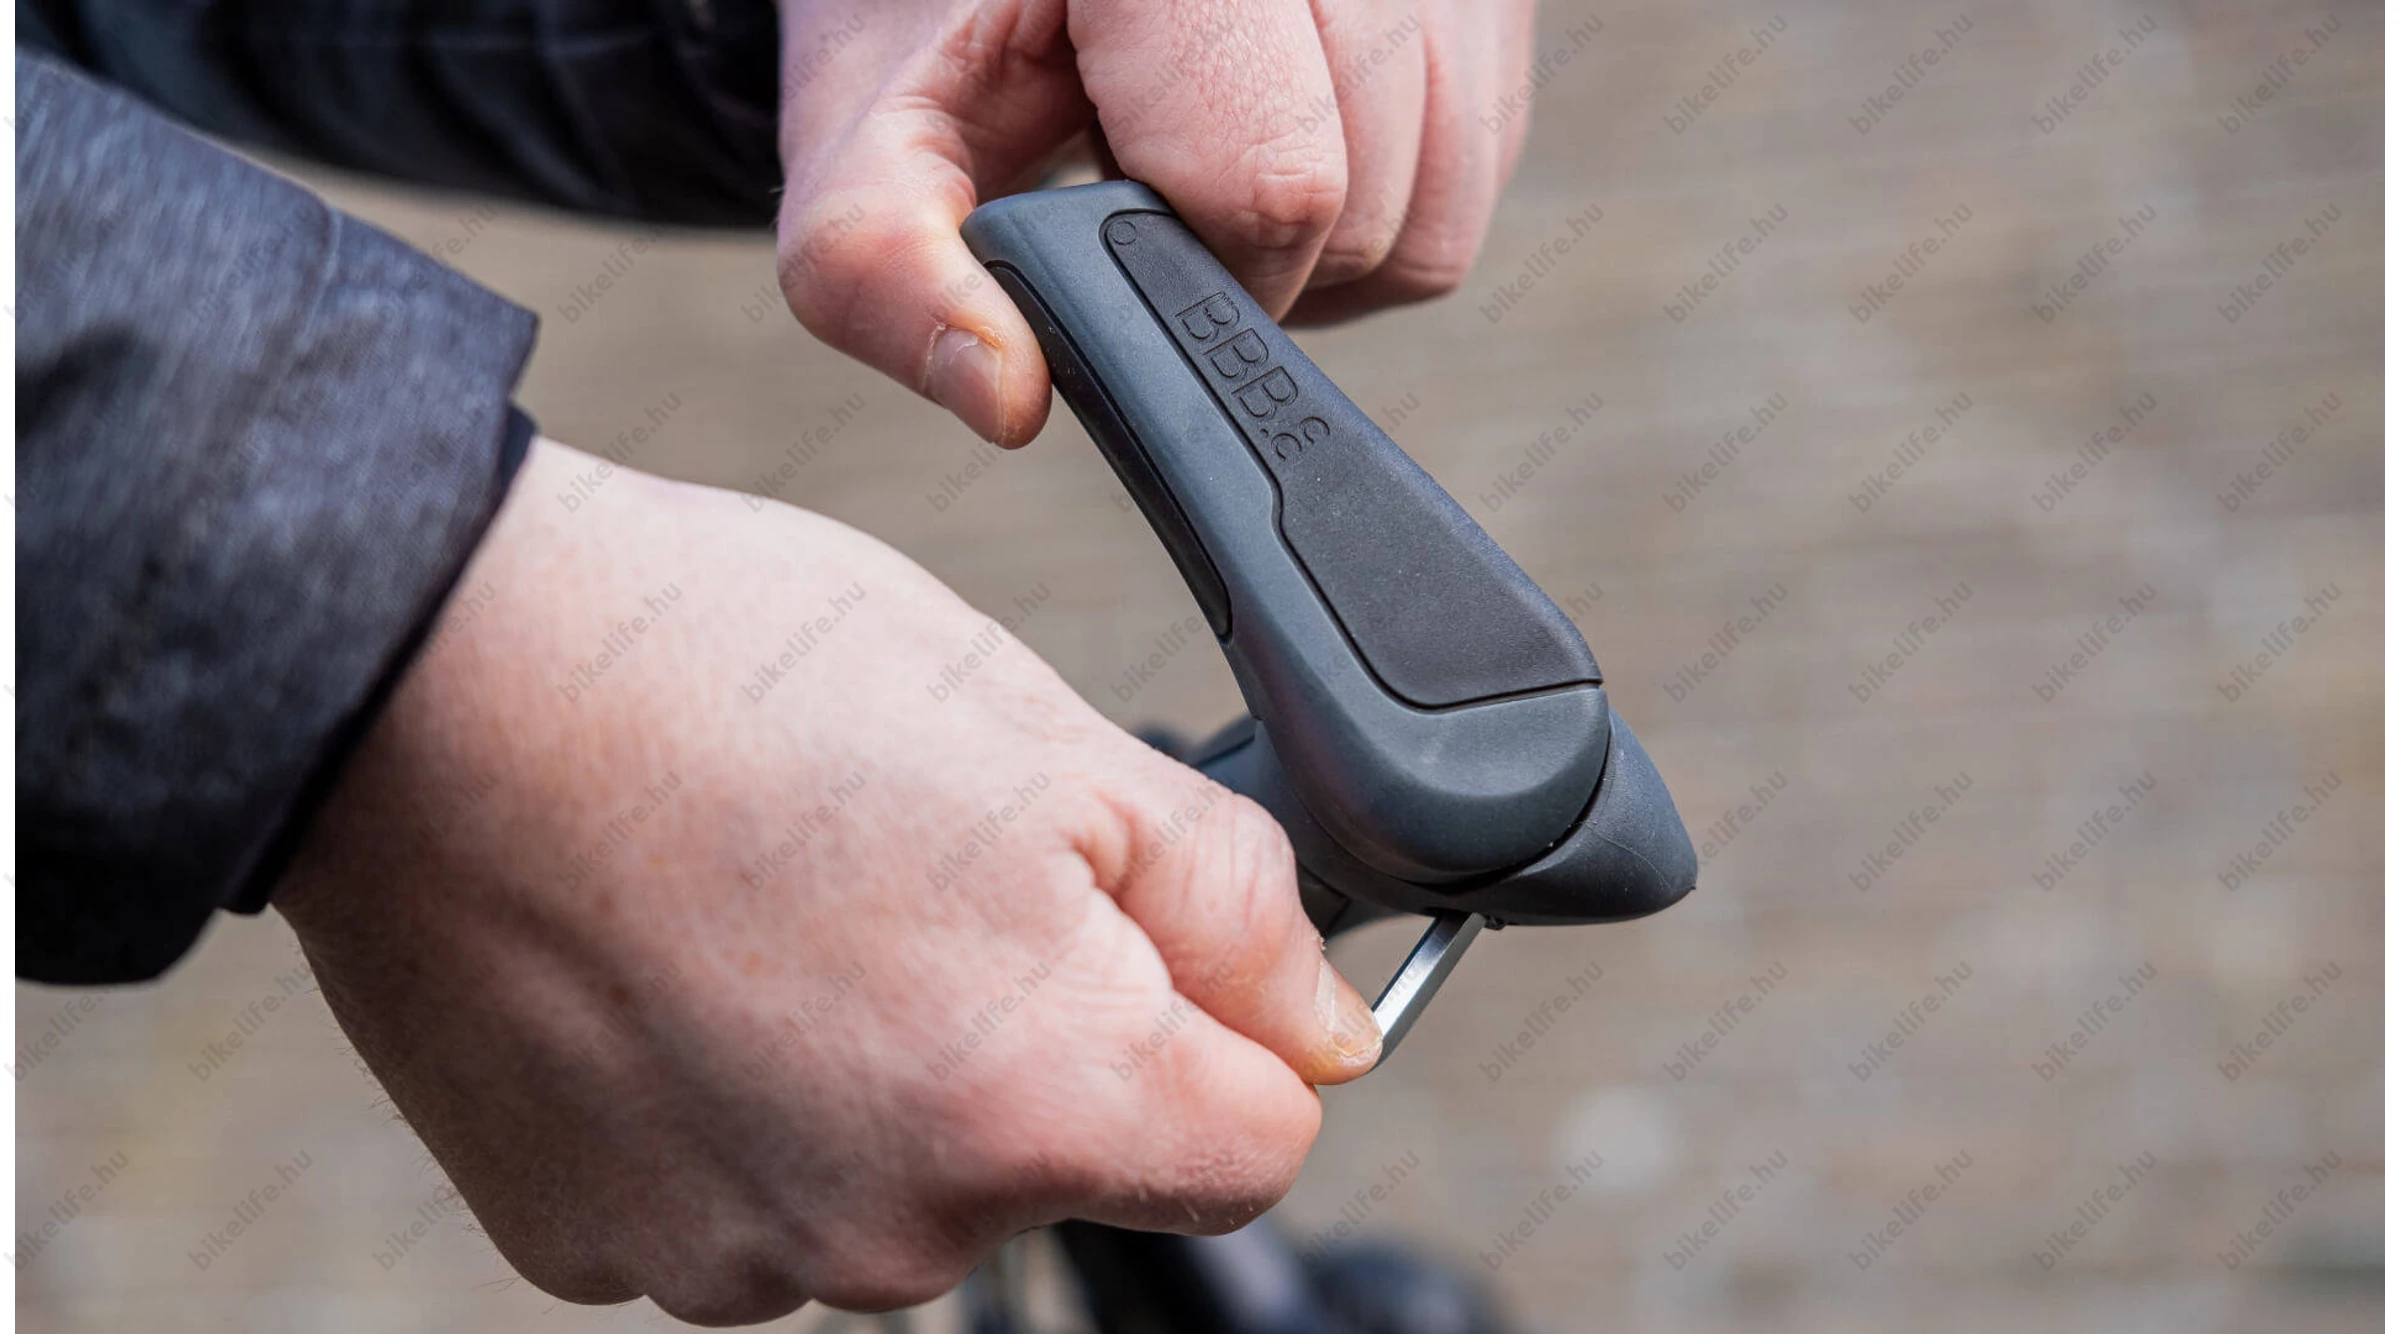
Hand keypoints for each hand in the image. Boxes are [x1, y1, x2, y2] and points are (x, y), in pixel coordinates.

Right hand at [275, 438, 1380, 1323]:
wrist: (423, 671)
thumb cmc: (734, 674)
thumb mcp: (1053, 742)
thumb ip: (1238, 913)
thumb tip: (1334, 1032)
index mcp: (1034, 1109)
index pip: (1254, 1148)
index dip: (1222, 1027)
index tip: (1133, 933)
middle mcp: (888, 1237)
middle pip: (1067, 1167)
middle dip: (1044, 1036)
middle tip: (920, 870)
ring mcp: (729, 1260)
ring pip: (904, 1186)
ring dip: (884, 1071)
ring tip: (781, 904)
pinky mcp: (599, 1245)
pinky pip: (753, 1196)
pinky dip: (747, 1104)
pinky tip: (686, 967)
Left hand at [772, 0, 1539, 444]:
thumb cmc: (938, 18)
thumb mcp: (866, 129)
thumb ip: (886, 267)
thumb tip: (1006, 393)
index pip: (1275, 179)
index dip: (1193, 260)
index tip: (1118, 219)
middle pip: (1372, 206)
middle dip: (1256, 262)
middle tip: (1152, 194)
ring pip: (1441, 207)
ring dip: (1327, 248)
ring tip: (1211, 171)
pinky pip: (1479, 166)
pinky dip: (1385, 202)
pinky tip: (1281, 140)